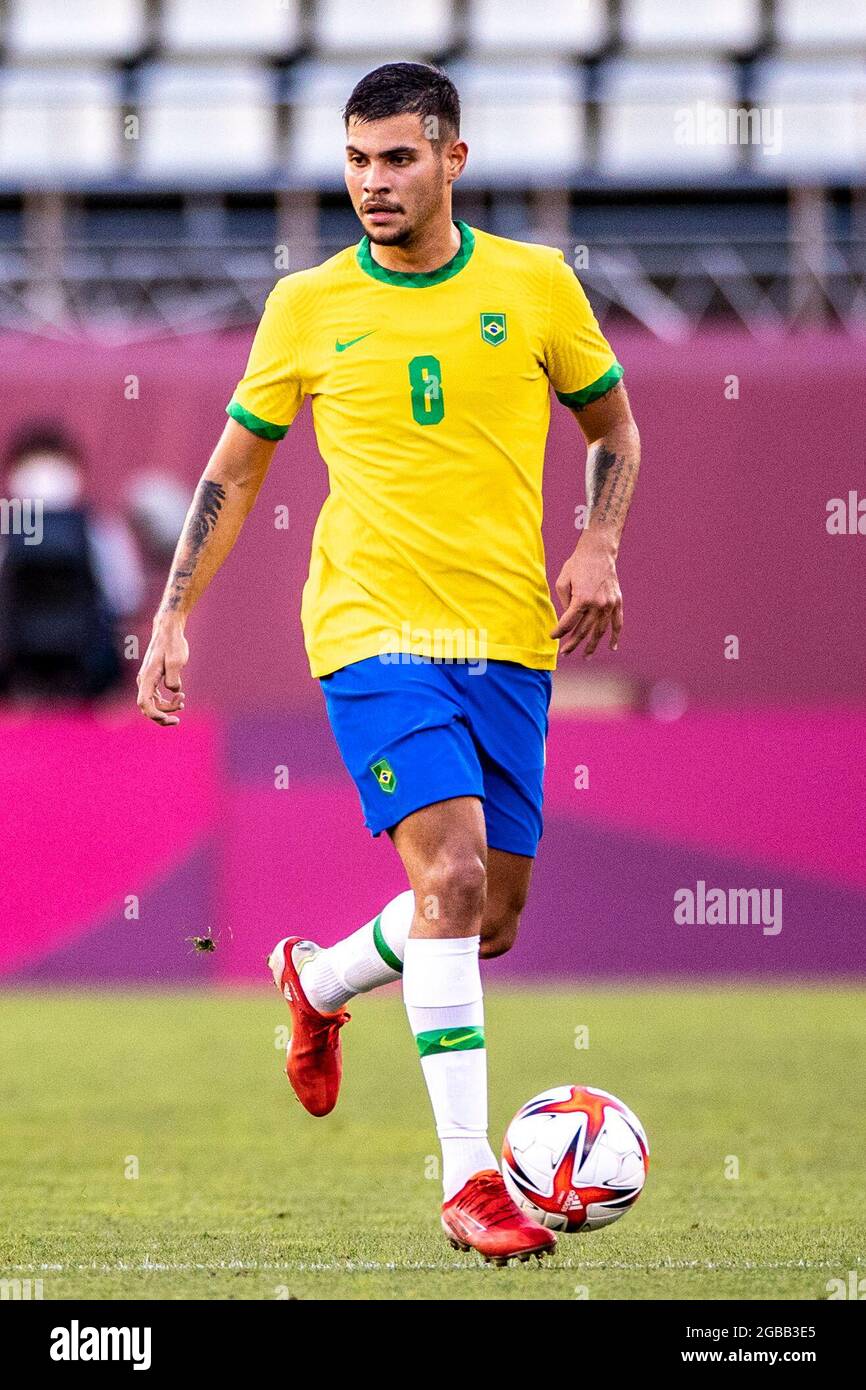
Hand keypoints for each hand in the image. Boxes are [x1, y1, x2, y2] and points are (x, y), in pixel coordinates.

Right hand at [136, 617, 188, 725]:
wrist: (168, 630)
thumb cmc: (173, 644)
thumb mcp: (177, 660)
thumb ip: (174, 678)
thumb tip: (174, 690)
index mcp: (147, 677)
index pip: (144, 703)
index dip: (154, 715)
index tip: (168, 718)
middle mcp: (144, 680)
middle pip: (147, 707)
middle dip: (161, 717)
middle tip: (177, 720)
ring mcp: (147, 680)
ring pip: (152, 703)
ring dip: (166, 708)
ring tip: (182, 701)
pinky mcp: (153, 679)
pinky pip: (156, 697)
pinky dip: (166, 701)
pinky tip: (179, 697)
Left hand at [551, 534, 622, 656]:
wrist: (598, 552)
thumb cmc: (577, 565)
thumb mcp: (562, 581)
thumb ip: (564, 603)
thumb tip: (568, 619)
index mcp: (581, 599)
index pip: (568, 623)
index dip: (559, 632)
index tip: (552, 636)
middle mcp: (597, 605)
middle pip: (583, 630)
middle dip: (572, 643)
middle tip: (564, 653)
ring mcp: (609, 605)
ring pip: (600, 631)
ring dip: (592, 645)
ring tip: (585, 656)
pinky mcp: (617, 602)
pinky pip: (617, 623)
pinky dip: (615, 636)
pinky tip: (611, 647)